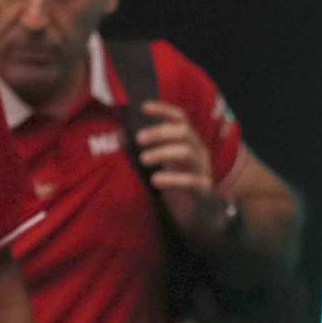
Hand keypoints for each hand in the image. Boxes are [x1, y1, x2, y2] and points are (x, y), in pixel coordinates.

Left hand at [135, 102, 226, 240]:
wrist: (198, 215)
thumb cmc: (175, 185)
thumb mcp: (159, 164)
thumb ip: (143, 149)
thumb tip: (118, 135)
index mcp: (186, 142)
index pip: (179, 119)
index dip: (163, 110)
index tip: (143, 107)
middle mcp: (197, 152)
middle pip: (184, 132)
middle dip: (160, 132)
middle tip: (139, 139)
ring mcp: (202, 170)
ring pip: (188, 153)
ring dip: (163, 153)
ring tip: (143, 159)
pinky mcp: (203, 190)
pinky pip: (192, 181)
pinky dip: (173, 179)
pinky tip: (155, 180)